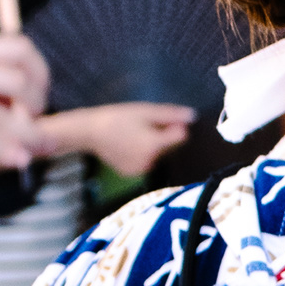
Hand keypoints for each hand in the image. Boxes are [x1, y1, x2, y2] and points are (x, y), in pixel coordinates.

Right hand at [0, 35, 52, 171]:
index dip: (40, 70)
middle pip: (21, 82)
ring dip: (30, 136)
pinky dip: (7, 152)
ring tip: (37, 145)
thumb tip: (29, 98)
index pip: (20, 47)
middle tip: (32, 116)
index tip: (40, 89)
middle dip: (36, 104)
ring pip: (7, 118)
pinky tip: (18, 159)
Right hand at [70, 101, 194, 177]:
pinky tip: (129, 145)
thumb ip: (171, 115)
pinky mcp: (132, 174)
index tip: (161, 120)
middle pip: (171, 147)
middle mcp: (151, 162)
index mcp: (155, 146)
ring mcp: (141, 170)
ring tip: (134, 134)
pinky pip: (148, 162)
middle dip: (164, 136)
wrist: (90, 132)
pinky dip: (144, 154)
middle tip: (143, 126)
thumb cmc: (118, 117)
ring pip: (159, 155)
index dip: (175, 127)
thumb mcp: (146, 111)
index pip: (182, 137)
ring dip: (154, 146)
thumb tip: (194, 117)